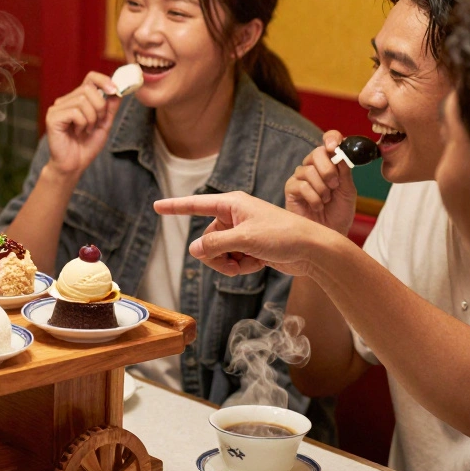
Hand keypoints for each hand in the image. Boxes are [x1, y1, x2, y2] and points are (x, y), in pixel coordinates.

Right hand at [45, 72, 121, 177]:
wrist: (74, 165)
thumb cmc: (86, 146)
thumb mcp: (104, 124)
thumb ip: (110, 108)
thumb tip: (118, 91)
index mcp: (77, 99)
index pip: (90, 78)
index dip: (104, 80)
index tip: (115, 90)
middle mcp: (65, 101)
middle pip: (88, 89)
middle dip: (100, 107)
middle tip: (96, 123)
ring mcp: (57, 108)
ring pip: (83, 101)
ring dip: (91, 118)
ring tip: (86, 130)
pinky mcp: (53, 117)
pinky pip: (75, 112)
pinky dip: (82, 123)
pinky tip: (77, 133)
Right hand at [154, 192, 335, 276]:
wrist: (312, 250)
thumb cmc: (283, 235)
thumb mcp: (245, 239)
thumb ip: (215, 244)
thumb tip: (195, 250)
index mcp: (232, 204)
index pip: (196, 205)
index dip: (175, 206)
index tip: (156, 206)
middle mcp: (235, 216)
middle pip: (207, 238)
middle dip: (215, 256)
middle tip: (230, 265)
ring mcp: (243, 232)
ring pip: (218, 252)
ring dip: (228, 263)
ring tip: (246, 266)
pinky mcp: (251, 247)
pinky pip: (232, 259)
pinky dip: (241, 266)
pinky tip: (257, 265)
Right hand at [285, 130, 357, 234]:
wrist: (330, 235)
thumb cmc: (339, 214)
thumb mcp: (348, 190)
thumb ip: (344, 171)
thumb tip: (341, 153)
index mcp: (329, 163)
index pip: (328, 140)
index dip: (331, 138)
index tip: (335, 147)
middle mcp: (313, 168)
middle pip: (317, 153)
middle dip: (328, 169)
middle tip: (334, 185)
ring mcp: (300, 178)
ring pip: (309, 171)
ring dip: (322, 189)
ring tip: (326, 201)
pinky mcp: (290, 190)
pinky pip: (301, 185)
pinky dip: (313, 198)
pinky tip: (317, 207)